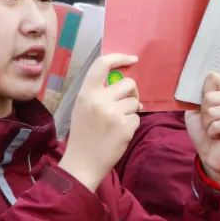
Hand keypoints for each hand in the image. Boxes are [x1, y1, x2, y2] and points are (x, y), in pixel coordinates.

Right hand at [60, 54, 140, 191]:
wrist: (82, 163)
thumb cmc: (84, 135)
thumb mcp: (83, 108)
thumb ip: (99, 93)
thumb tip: (125, 83)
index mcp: (85, 93)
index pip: (102, 64)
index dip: (119, 57)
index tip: (132, 59)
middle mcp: (98, 100)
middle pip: (128, 83)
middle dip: (132, 93)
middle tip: (127, 104)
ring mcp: (112, 113)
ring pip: (135, 102)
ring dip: (131, 111)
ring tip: (117, 124)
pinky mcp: (125, 126)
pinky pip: (137, 118)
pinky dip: (131, 125)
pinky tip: (119, 134)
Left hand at [186, 72, 219, 187]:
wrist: (211, 157)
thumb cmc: (205, 134)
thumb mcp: (196, 111)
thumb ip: (200, 94)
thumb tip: (209, 74)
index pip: (215, 78)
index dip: (203, 88)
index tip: (200, 100)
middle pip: (210, 97)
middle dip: (203, 114)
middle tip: (209, 124)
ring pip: (213, 112)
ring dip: (208, 125)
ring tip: (214, 132)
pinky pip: (219, 124)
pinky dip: (213, 133)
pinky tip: (218, 137)